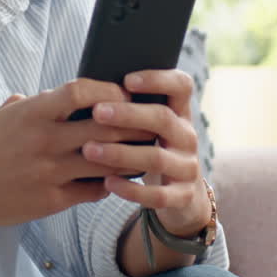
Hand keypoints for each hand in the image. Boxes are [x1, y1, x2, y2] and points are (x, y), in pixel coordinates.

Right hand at [0, 79, 154, 230]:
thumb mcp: (8, 114)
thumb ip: (41, 101)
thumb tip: (77, 93)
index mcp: (33, 112)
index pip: (81, 91)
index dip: (110, 92)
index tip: (125, 95)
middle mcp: (44, 140)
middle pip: (104, 127)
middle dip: (132, 126)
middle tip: (149, 124)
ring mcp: (49, 172)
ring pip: (107, 161)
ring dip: (129, 157)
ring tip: (143, 152)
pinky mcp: (52, 200)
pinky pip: (94, 189)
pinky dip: (111, 184)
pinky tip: (117, 179)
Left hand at [79, 69, 210, 236]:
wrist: (180, 195)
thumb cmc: (150, 150)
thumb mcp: (149, 128)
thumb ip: (131, 110)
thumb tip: (89, 89)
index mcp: (180, 113)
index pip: (181, 86)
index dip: (158, 79)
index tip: (127, 80)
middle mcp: (187, 137)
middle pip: (163, 118)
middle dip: (128, 114)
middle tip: (97, 112)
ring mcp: (188, 167)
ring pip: (156, 158)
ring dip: (121, 153)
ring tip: (89, 149)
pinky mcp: (183, 197)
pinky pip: (158, 195)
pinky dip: (131, 189)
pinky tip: (107, 182)